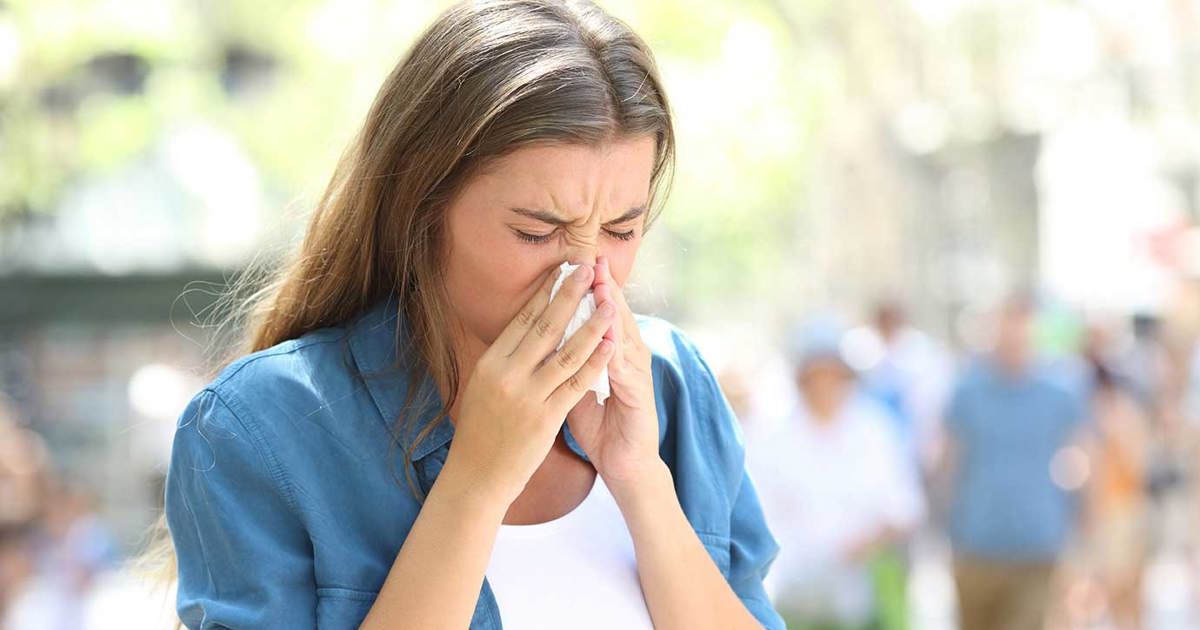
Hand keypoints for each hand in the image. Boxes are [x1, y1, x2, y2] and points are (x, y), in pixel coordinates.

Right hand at [444, 263, 616, 504]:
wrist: (477, 475)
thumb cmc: (481, 430)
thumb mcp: (483, 386)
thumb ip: (504, 359)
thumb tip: (522, 327)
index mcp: (490, 362)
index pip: (522, 319)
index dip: (545, 292)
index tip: (563, 269)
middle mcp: (505, 374)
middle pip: (545, 326)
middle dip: (570, 294)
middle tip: (588, 268)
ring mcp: (525, 396)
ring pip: (566, 351)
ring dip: (591, 324)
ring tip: (609, 301)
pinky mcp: (545, 418)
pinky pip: (576, 384)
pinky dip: (595, 361)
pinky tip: (610, 345)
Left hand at [564, 255, 661, 489]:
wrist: (627, 467)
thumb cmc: (600, 429)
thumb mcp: (575, 390)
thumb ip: (564, 364)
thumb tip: (539, 340)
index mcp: (610, 354)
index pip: (597, 314)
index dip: (586, 289)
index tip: (570, 263)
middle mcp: (627, 359)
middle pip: (615, 316)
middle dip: (604, 287)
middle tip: (593, 258)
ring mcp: (637, 376)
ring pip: (624, 336)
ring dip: (613, 312)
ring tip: (602, 287)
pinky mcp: (641, 397)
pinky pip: (627, 371)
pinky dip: (618, 352)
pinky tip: (610, 335)